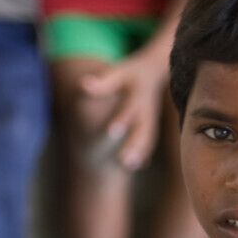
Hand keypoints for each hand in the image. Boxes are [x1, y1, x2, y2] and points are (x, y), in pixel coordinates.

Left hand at [78, 48, 168, 170]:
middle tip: (123, 159)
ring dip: (140, 152)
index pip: (129, 108)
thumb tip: (83, 84)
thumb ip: (102, 81)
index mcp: (138, 94)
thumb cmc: (130, 73)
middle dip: (134, 143)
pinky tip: (137, 166)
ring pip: (147, 138)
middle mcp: (147, 109)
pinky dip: (144, 154)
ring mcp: (151, 119)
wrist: (154, 71)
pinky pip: (149, 142)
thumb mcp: (118, 72)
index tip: (111, 131)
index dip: (121, 119)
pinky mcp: (151, 126)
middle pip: (142, 128)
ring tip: (129, 166)